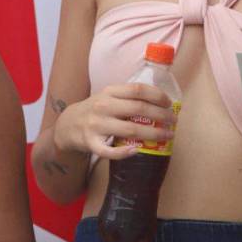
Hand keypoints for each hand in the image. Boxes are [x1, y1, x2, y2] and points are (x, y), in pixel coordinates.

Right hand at [53, 83, 176, 159]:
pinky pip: (110, 151)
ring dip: (153, 134)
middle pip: (138, 109)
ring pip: (130, 130)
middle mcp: (103, 106)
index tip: (169, 103)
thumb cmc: (95, 110)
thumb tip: (159, 101)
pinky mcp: (91, 143)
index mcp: (109, 92)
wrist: (68, 124)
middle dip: (161, 115)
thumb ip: (127, 97)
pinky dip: (125, 152)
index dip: (157, 95)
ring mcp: (97, 125)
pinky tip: (137, 150)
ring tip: (167, 135)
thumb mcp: (107, 96)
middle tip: (173, 121)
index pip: (137, 89)